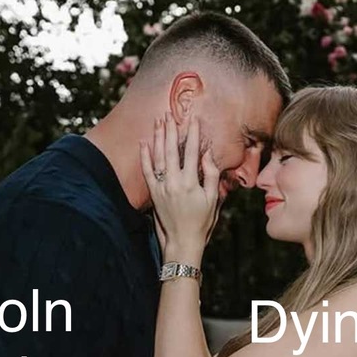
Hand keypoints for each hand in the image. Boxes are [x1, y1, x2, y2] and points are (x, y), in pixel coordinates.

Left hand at [139, 112, 221, 262]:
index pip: (192, 152)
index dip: (193, 133)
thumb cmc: (201, 222)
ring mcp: (161, 188)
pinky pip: (146, 171)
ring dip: (158, 137)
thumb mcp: (213, 200)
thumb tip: (207, 154)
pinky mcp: (153, 193)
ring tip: (158, 121)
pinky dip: (144, 156)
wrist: (182, 242)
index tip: (193, 118)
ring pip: (158, 157)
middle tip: (170, 113)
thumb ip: (210, 175)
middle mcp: (174, 183)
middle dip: (171, 130)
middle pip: (172, 150)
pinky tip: (144, 142)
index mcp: (191, 183)